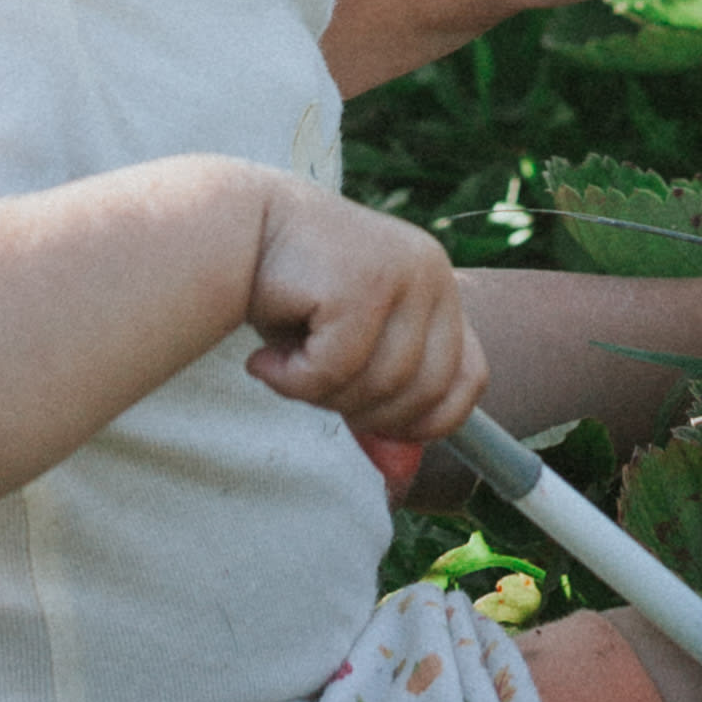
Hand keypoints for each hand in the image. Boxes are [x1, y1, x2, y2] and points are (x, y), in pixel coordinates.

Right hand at [243, 176, 485, 447]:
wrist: (232, 226)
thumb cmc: (288, 290)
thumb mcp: (349, 340)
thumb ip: (379, 386)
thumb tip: (398, 475)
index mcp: (437, 284)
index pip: (470, 377)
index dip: (430, 421)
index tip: (380, 430)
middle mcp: (432, 273)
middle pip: (425, 391)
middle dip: (364, 411)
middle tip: (311, 387)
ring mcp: (402, 272)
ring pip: (382, 384)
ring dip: (322, 394)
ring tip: (285, 364)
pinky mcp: (362, 281)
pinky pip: (337, 369)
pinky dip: (294, 381)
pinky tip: (264, 359)